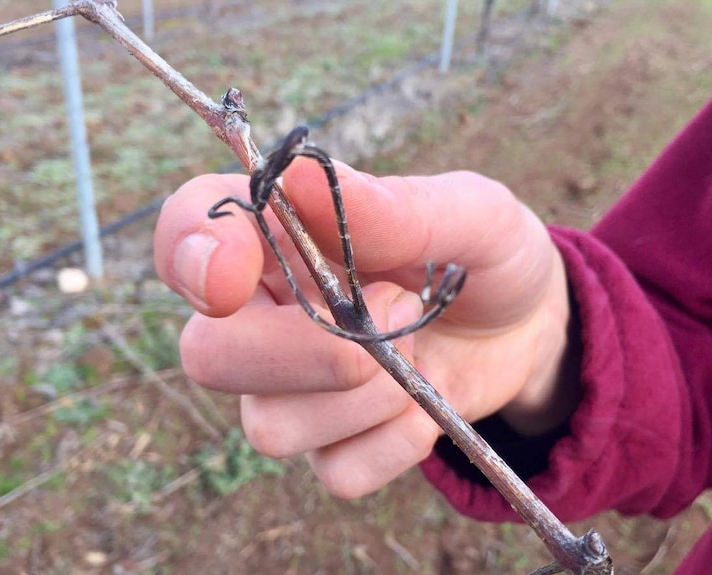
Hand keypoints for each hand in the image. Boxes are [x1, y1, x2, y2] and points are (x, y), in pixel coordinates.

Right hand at [153, 158, 573, 497]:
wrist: (526, 325)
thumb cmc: (482, 250)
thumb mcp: (468, 212)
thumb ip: (391, 205)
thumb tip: (298, 175)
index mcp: (277, 234)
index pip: (185, 230)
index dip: (189, 253)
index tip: (236, 275)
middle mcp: (263, 312)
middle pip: (208, 355)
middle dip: (307, 352)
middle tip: (397, 310)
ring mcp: (288, 387)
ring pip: (269, 427)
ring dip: (367, 397)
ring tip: (421, 353)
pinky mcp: (329, 444)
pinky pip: (335, 471)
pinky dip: (395, 443)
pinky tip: (424, 405)